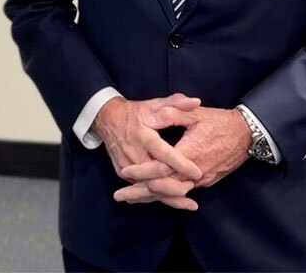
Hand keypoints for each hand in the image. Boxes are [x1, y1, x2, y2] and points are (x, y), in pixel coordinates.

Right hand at [93, 95, 202, 209]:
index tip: (197, 172)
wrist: (107, 119)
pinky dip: (158, 196)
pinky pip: (142, 188)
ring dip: (169, 197)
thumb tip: (196, 102)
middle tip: (195, 188)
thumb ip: (175, 103)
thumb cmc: (135, 113)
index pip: (163, 154)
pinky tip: (174, 202)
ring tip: (189, 203)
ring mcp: (126, 166)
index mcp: (143, 136)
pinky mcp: (123, 173)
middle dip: (176, 186)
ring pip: (149, 187)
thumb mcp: (154, 104)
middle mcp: (133, 154)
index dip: (181, 164)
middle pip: (156, 177)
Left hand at [115, 106, 250, 204]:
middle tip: (119, 196)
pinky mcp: (206, 181)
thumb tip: (157, 112)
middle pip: (164, 187)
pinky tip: (152, 196)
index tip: (125, 172)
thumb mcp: (198, 114)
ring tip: (130, 199)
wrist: (247, 135)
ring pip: (173, 193)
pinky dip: (166, 195)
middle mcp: (196, 171)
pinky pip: (182, 192)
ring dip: (151, 197)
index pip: (162, 167)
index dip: (143, 171)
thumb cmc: (222, 122)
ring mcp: (202, 179)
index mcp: (192, 152)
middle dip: (141, 193)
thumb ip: (176, 112)